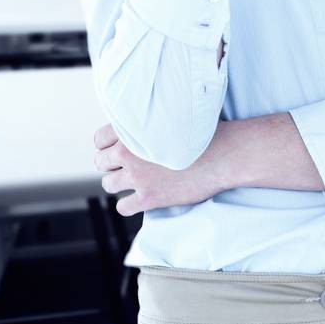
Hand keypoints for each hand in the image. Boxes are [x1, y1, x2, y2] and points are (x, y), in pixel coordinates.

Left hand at [93, 124, 224, 215]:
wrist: (225, 154)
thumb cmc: (206, 132)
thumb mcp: (174, 115)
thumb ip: (151, 122)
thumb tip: (144, 124)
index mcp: (132, 130)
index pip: (99, 139)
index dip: (107, 145)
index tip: (119, 149)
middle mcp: (129, 152)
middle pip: (101, 162)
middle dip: (112, 165)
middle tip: (128, 166)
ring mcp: (137, 177)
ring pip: (108, 184)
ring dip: (118, 183)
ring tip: (135, 181)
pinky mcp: (149, 197)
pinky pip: (123, 207)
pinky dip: (128, 205)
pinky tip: (141, 199)